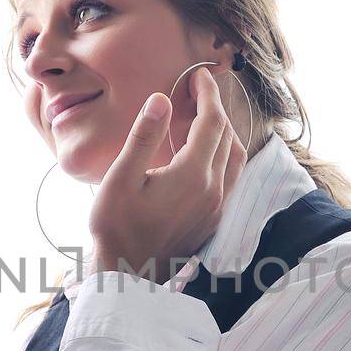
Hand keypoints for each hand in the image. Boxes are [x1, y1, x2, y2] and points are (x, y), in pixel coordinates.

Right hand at [89, 68, 245, 281]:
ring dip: (224, 132)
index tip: (198, 75)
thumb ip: (144, 137)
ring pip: (235, 158)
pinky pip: (231, 178)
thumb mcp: (120, 179)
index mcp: (192, 176)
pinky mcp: (214, 221)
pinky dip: (224, 154)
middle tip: (197, 90)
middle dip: (215, 108)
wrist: (128, 275)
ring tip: (203, 116)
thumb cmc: (116, 228)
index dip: (207, 94)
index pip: (212, 123)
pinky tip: (203, 152)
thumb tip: (161, 100)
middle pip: (227, 137)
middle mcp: (214, 191)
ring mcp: (217, 208)